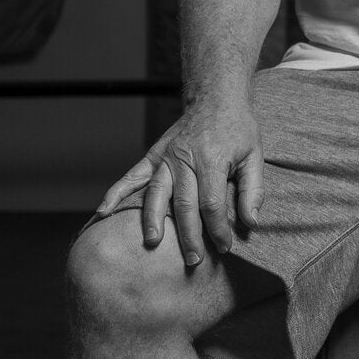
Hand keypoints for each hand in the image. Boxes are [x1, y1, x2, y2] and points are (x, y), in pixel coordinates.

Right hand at [92, 98, 263, 265]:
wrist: (216, 98)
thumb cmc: (238, 129)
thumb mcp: (255, 156)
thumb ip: (253, 190)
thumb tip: (251, 223)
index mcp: (212, 158)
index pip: (211, 202)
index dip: (217, 228)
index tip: (224, 246)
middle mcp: (184, 157)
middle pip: (183, 203)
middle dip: (188, 235)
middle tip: (193, 260)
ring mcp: (166, 156)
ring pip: (156, 193)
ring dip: (153, 220)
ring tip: (153, 242)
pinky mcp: (153, 155)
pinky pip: (133, 176)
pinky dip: (116, 193)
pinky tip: (104, 212)